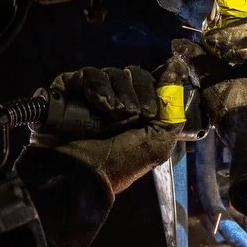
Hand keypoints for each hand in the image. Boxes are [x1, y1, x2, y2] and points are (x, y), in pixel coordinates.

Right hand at [29, 62, 186, 194]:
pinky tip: (100, 104)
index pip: (151, 82)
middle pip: (133, 74)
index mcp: (139, 111)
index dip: (155, 89)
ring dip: (118, 92)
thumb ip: (172, 112)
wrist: (80, 173)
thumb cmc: (119, 163)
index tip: (151, 110)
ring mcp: (92, 93)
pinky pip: (87, 74)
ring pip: (112, 73)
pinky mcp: (69, 89)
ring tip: (113, 113)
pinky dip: (97, 86)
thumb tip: (176, 73)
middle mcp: (116, 99)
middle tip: (134, 114)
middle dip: (138, 91)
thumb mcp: (159, 143)